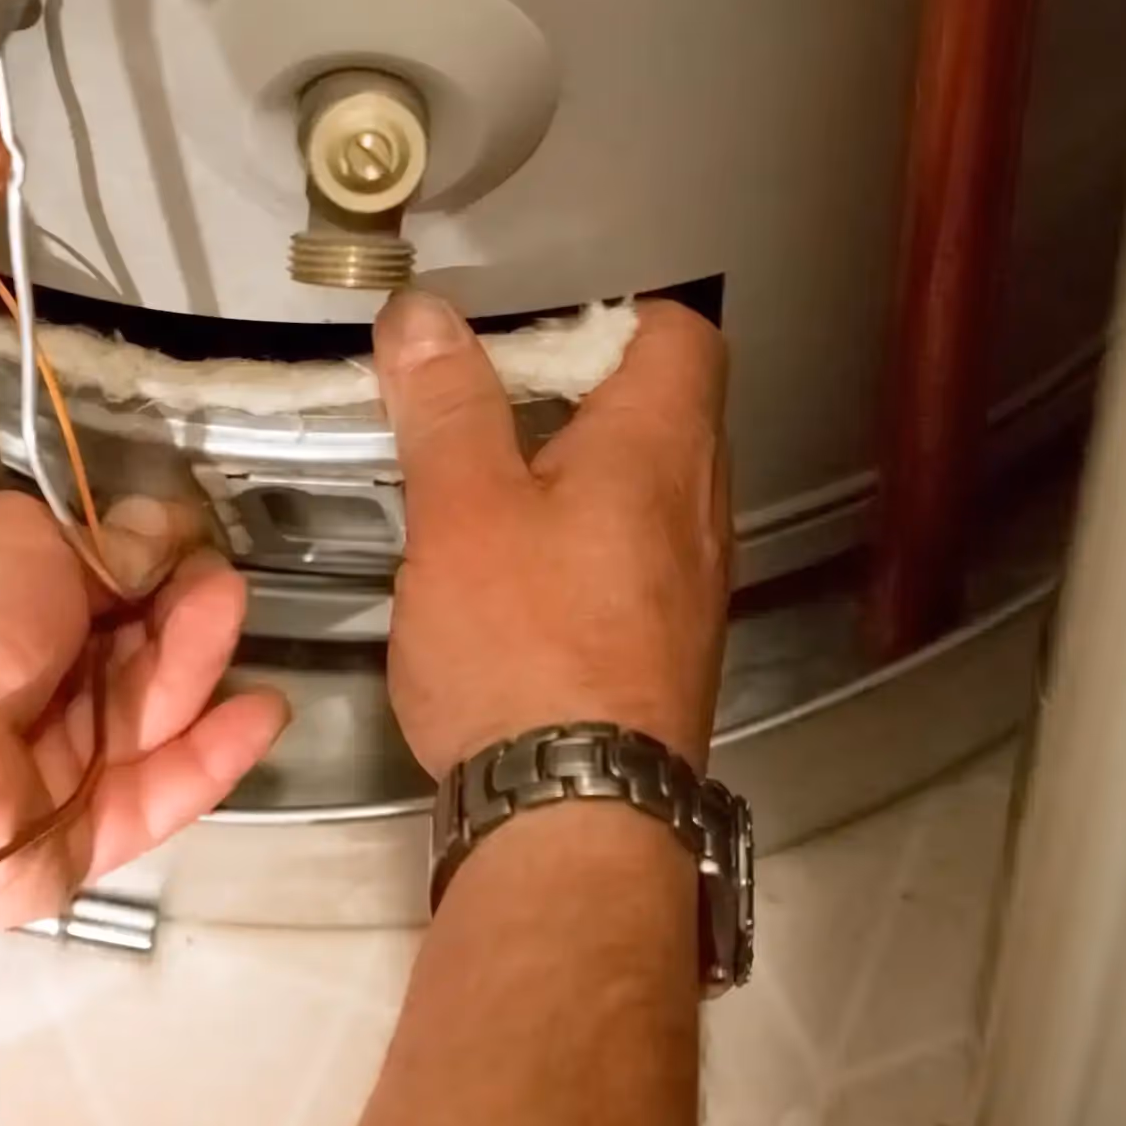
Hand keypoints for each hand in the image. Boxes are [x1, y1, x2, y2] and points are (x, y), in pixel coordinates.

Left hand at [0, 491, 289, 929]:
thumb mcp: (24, 539)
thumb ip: (103, 545)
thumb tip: (159, 534)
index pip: (92, 587)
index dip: (148, 565)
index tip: (190, 544)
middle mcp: (19, 685)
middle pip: (132, 651)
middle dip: (182, 613)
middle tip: (214, 588)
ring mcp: (50, 769)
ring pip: (150, 718)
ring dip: (198, 669)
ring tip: (225, 623)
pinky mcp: (77, 841)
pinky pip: (156, 797)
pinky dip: (211, 759)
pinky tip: (260, 715)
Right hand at [375, 292, 731, 773]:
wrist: (575, 812)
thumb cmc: (525, 652)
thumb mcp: (461, 509)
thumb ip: (446, 406)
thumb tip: (426, 318)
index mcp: (662, 447)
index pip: (677, 332)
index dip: (606, 313)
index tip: (522, 331)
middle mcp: (698, 508)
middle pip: (659, 409)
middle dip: (571, 394)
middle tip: (481, 406)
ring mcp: (689, 585)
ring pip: (642, 491)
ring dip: (571, 475)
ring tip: (483, 492)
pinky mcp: (663, 648)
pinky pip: (630, 562)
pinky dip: (576, 547)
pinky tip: (509, 582)